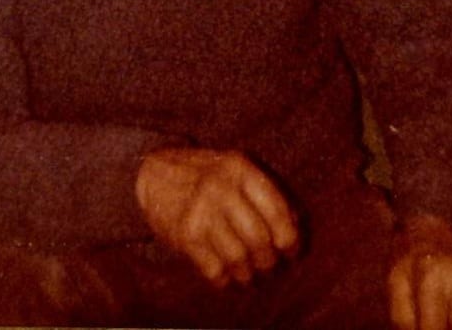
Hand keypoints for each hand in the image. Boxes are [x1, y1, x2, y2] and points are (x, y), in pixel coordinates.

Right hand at [134, 147, 300, 287]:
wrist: (155, 173)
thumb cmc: (206, 176)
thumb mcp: (236, 171)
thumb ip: (265, 192)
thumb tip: (296, 227)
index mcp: (241, 169)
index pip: (276, 211)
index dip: (289, 240)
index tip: (292, 253)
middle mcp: (221, 188)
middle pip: (259, 239)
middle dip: (269, 262)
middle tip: (270, 268)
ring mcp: (201, 211)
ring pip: (238, 258)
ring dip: (248, 276)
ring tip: (250, 277)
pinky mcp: (185, 234)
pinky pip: (214, 269)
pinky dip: (225, 281)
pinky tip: (228, 279)